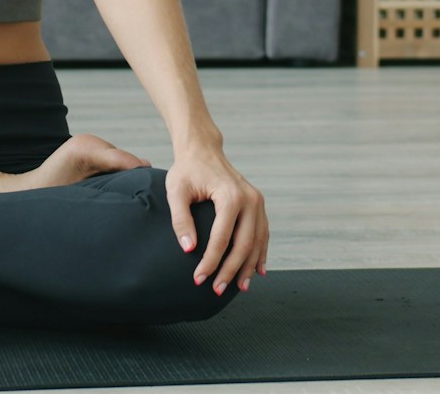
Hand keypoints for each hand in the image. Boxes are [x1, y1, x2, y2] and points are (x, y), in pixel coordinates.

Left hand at [166, 145, 267, 295]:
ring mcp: (258, 201)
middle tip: (218, 290)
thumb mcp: (176, 191)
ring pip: (258, 241)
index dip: (211, 261)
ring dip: (249, 266)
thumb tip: (189, 249)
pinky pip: (263, 233)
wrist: (203, 150)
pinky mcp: (258, 204)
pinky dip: (261, 253)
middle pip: (244, 244)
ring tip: (240, 287)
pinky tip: (258, 271)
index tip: (199, 278)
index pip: (222, 238)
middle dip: (231, 270)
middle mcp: (250, 199)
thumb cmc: (187, 170)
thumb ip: (181, 220)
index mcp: (230, 196)